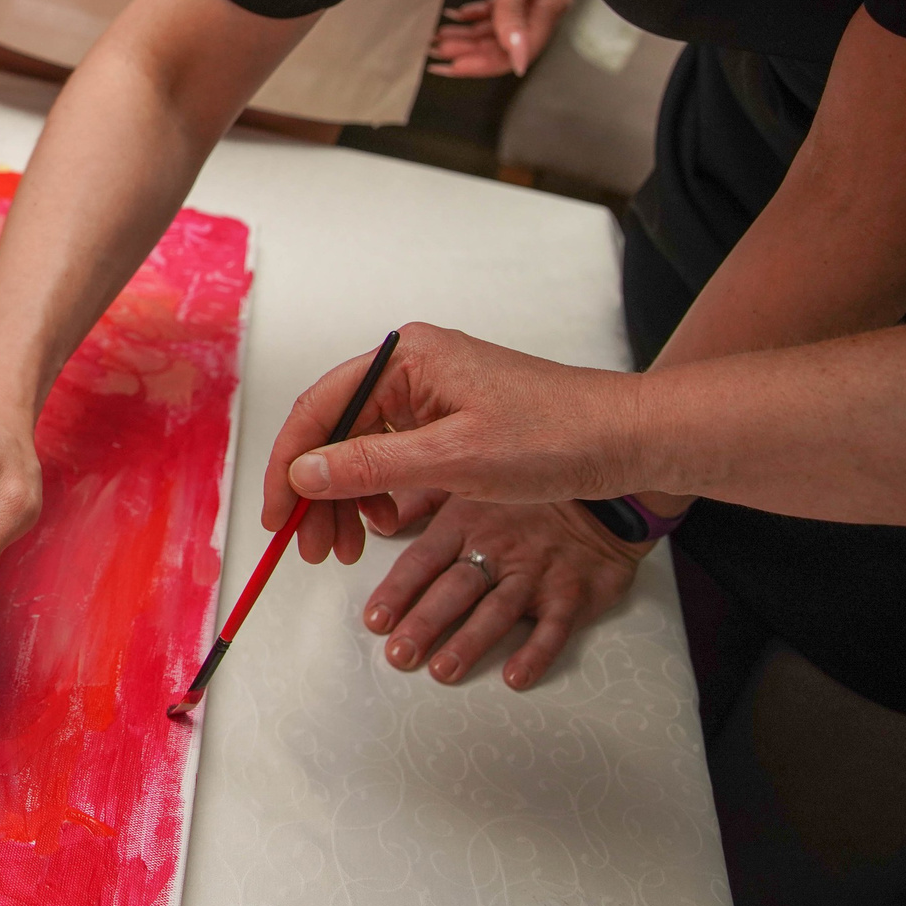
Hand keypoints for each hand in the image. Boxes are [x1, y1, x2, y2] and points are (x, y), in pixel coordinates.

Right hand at [269, 323, 646, 514]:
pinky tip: (385, 523)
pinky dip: (379, 492)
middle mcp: (409, 367)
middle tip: (314, 548)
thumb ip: (371, 465)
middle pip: (334, 431)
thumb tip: (301, 472)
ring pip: (360, 448)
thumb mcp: (454, 460)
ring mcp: (429, 392)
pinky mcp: (448, 418)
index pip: (318, 408)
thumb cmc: (553, 438)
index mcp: (404, 357)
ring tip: (349, 548)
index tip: (278, 517)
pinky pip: (392, 454)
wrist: (627, 439)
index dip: (289, 466)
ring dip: (346, 498)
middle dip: (318, 493)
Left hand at [359, 496, 644, 688]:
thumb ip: (418, 502)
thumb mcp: (468, 483)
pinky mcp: (574, 592)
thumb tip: (375, 523)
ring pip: (498, 611)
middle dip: (425, 623)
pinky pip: (555, 627)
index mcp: (464, 523)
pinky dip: (537, 653)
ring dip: (470, 642)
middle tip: (399, 655)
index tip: (375, 620)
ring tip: (443, 670)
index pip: (423, 560)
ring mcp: (536, 573)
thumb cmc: (525, 494)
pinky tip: (516, 677)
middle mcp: (497, 550)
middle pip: (455, 590)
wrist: (600, 494)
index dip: (397, 591)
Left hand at [430, 0, 574, 77]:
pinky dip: (473, 17)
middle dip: (470, 52)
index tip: (454, 68)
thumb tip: (516, 59)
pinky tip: (453, 17)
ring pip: (497, 29)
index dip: (486, 63)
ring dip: (467, 36)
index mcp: (550, 4)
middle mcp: (543, 4)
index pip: (520, 50)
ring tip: (436, 38)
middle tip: (435, 55)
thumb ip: (511, 15)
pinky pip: (496, 11)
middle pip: (506, 43)